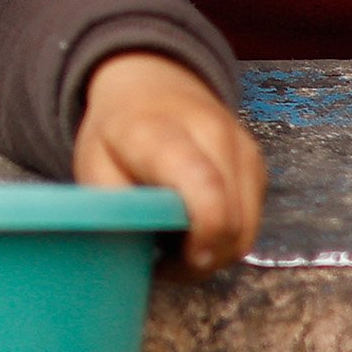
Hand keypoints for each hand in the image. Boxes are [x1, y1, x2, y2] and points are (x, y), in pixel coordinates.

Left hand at [72, 51, 265, 278]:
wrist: (151, 85)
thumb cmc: (115, 134)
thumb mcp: (93, 168)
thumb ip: (117, 207)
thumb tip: (136, 253)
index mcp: (163, 133)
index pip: (205, 187)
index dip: (203, 234)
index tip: (179, 260)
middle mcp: (215, 136)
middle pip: (233, 218)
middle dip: (202, 258)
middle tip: (163, 265)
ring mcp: (244, 150)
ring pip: (247, 227)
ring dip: (214, 252)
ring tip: (174, 248)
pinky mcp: (257, 166)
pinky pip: (250, 219)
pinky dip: (225, 236)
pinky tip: (193, 230)